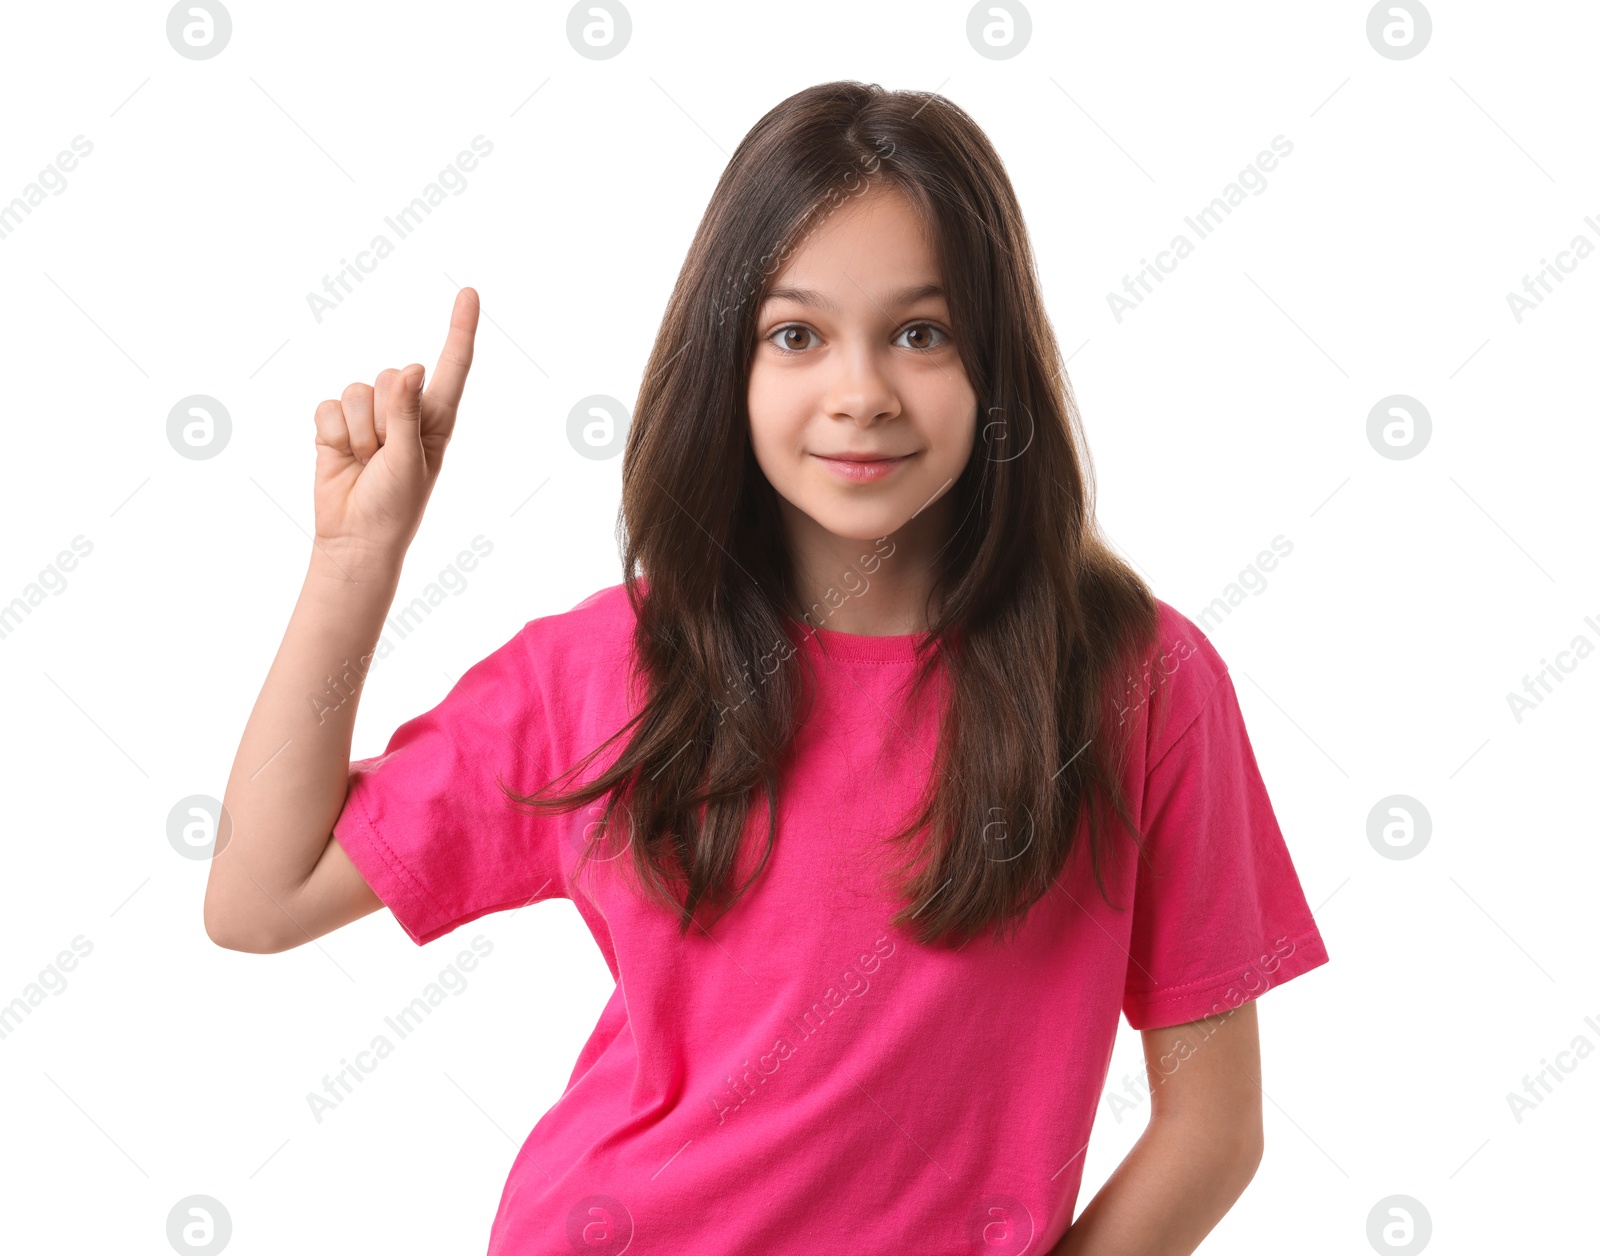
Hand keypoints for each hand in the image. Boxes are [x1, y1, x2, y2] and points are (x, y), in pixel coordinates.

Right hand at [311, 287, 479, 569]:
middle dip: (384, 418)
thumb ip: (408, 414)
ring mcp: (369, 415)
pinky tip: (342, 458)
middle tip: (385, 457)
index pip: (451, 365)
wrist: (356, 536)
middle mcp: (404, 409)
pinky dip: (334, 435)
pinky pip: (329, 407)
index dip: (459, 328)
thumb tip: (411, 369)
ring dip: (360, 432)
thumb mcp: (411, 460)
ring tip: (366, 462)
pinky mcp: (336, 423)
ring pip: (357, 390)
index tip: (469, 292)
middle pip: (391, 376)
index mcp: (435, 417)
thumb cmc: (396, 504)